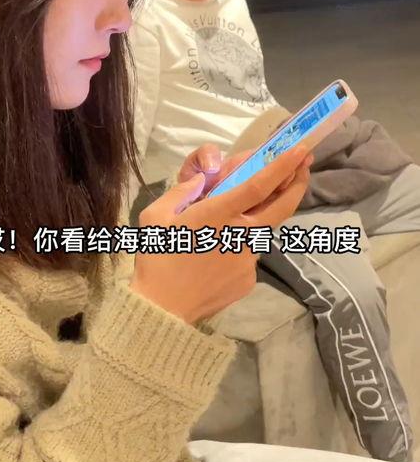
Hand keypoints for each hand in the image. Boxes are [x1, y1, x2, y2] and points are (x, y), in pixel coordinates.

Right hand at [130, 145, 312, 325]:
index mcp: (218, 215)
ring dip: (261, 216)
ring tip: (236, 217)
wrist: (162, 311)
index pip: (259, 185)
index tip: (300, 150)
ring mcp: (248, 260)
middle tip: (306, 165)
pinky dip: (241, 245)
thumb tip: (200, 181)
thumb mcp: (155, 216)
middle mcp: (241, 235)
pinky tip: (218, 255)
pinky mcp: (249, 280)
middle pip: (282, 205)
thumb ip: (181, 192)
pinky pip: (250, 254)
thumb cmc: (156, 258)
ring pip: (263, 230)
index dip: (283, 166)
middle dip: (297, 181)